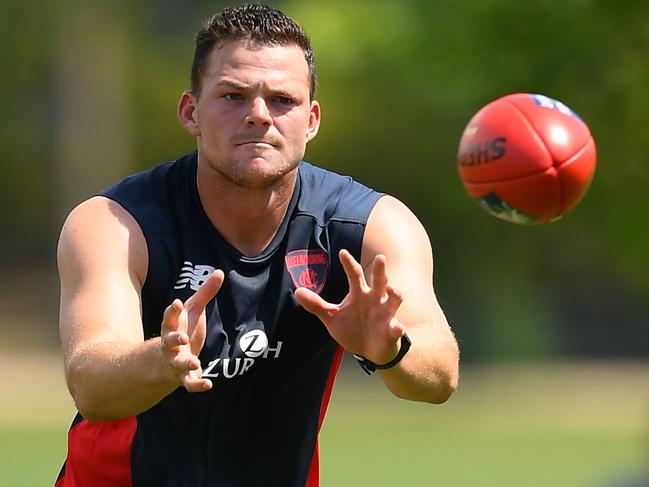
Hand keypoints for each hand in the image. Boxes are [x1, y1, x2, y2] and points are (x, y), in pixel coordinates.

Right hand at [160, 270, 223, 391]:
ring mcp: (176, 361)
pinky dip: (198, 385)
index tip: (177, 303)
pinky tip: (209, 385)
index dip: (173, 311)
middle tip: (181, 338)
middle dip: (173, 340)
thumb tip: (220, 272)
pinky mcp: (183, 377)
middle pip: (168, 342)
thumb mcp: (193, 310)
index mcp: (172, 327)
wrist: (167, 360)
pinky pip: (189, 383)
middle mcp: (171, 345)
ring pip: (178, 364)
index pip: (169, 318)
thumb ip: (205, 292)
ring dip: (186, 364)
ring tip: (195, 363)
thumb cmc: (183, 329)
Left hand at [294, 249, 404, 364]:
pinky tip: (396, 327)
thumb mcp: (332, 317)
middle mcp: (375, 300)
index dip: (349, 264)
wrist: (369, 351)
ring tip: (391, 289)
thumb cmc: (353, 329)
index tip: (342, 252)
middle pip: (379, 281)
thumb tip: (297, 291)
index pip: (354, 275)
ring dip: (394, 294)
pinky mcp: (392, 331)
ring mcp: (385, 314)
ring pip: (394, 300)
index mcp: (359, 294)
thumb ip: (316, 305)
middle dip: (380, 270)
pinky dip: (397, 327)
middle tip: (380, 258)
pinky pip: (396, 328)